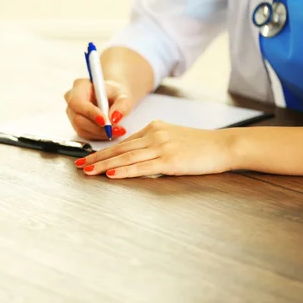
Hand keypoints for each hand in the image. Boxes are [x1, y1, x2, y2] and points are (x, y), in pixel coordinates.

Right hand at [64, 78, 133, 139]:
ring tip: (117, 131)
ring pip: (82, 129)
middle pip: (78, 118)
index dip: (90, 113)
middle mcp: (72, 100)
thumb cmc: (115, 93)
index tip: (105, 121)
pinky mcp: (76, 125)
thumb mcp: (123, 95)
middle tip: (115, 130)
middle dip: (98, 127)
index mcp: (80, 86)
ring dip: (100, 133)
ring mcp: (72, 114)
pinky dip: (99, 135)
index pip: (78, 101)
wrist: (113, 98)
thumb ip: (122, 105)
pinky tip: (111, 132)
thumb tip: (115, 118)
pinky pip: (86, 134)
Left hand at [76, 121, 234, 177]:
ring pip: (126, 157)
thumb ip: (154, 144)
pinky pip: (142, 167)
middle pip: (119, 149)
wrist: (224, 146)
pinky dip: (125, 171)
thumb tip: (135, 157)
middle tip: (79, 165)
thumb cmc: (201, 146)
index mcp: (154, 128)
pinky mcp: (170, 160)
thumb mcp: (173, 138)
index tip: (88, 158)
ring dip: (105, 165)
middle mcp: (154, 135)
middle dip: (97, 158)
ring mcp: (162, 147)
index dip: (103, 151)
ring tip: (89, 171)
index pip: (123, 142)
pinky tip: (112, 174)